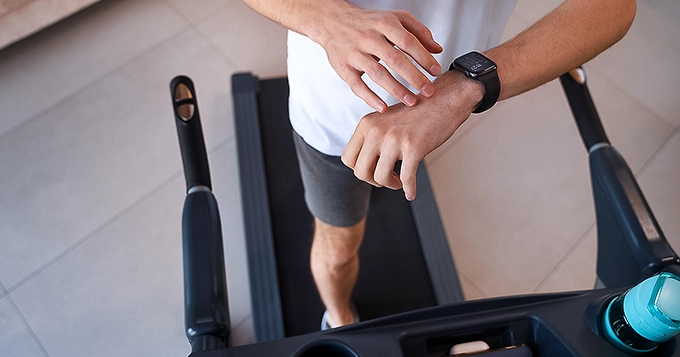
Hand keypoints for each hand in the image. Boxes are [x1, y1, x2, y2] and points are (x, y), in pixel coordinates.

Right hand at [316, 6, 442, 112]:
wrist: (333, 22)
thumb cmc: (368, 23)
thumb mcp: (395, 18)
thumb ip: (418, 31)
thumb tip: (437, 49)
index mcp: (384, 24)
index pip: (407, 41)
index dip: (423, 57)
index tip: (435, 71)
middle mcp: (369, 38)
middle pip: (394, 59)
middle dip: (414, 77)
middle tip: (428, 91)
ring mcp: (354, 54)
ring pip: (377, 73)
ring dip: (396, 89)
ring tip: (411, 101)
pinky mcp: (343, 68)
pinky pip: (357, 85)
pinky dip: (370, 98)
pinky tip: (383, 107)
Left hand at [341, 71, 483, 199]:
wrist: (444, 99)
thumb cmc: (417, 113)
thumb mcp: (385, 120)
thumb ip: (372, 138)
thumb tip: (365, 165)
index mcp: (366, 124)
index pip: (348, 158)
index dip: (360, 170)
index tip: (373, 170)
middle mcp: (376, 131)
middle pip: (361, 172)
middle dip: (373, 181)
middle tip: (387, 179)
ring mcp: (394, 139)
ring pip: (380, 178)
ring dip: (391, 184)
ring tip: (399, 181)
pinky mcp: (413, 147)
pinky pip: (405, 178)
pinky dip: (409, 189)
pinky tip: (412, 192)